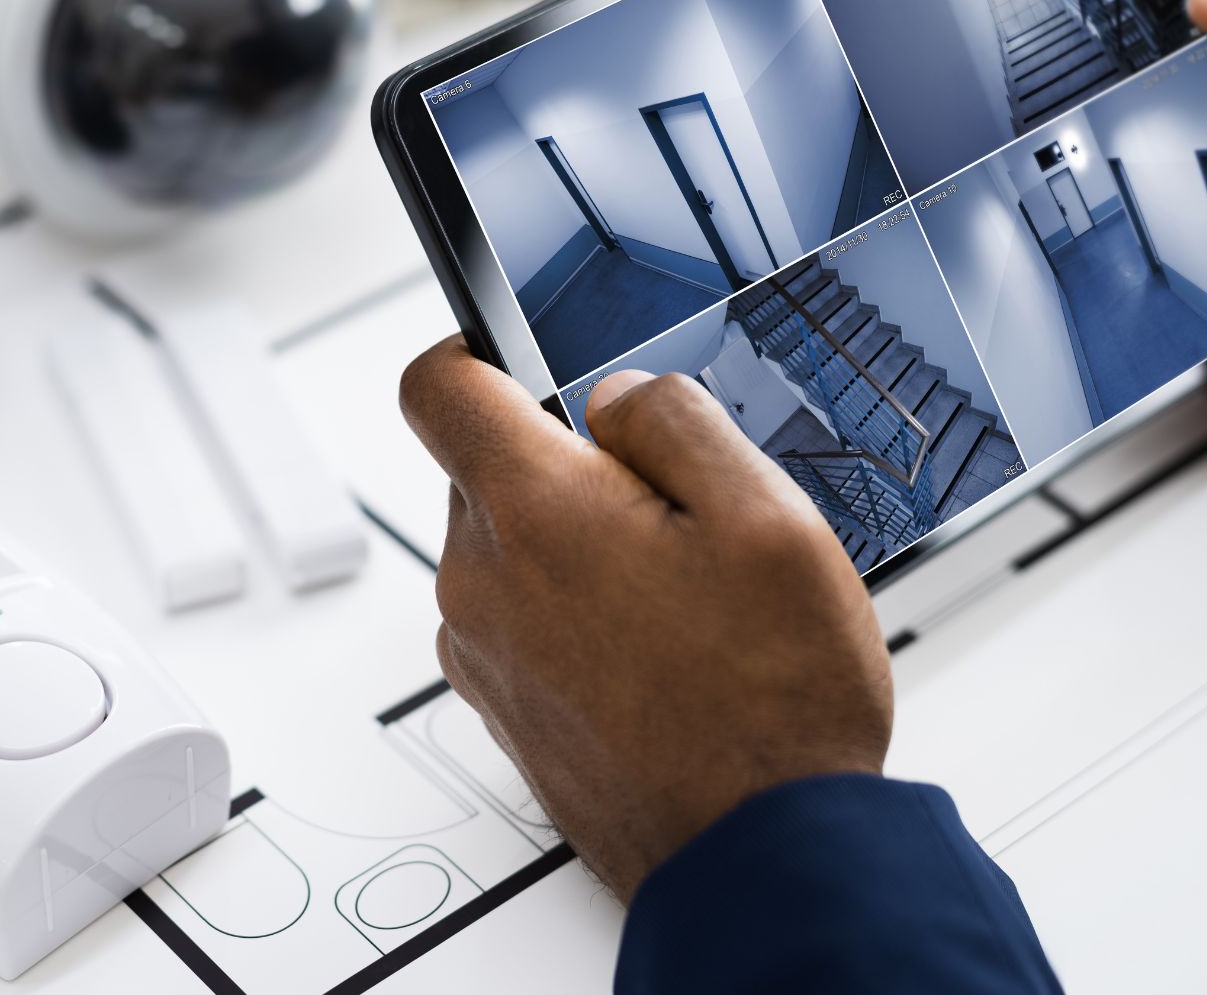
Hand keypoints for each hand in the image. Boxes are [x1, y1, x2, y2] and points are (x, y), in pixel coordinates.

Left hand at [399, 338, 892, 901]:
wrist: (759, 859)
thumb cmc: (771, 705)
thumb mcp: (766, 518)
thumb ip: (676, 421)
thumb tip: (615, 395)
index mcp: (535, 514)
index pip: (435, 385)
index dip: (474, 348)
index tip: (517, 354)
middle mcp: (482, 583)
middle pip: (486, 469)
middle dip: (566, 462)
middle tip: (668, 507)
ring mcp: (484, 654)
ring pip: (508, 546)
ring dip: (574, 543)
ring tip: (677, 593)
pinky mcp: (503, 707)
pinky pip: (517, 616)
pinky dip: (570, 609)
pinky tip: (657, 646)